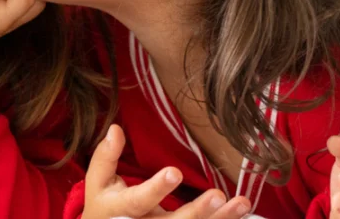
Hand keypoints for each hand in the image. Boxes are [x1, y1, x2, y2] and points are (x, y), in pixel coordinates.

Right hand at [83, 125, 251, 218]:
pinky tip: (241, 211)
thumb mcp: (98, 181)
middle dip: (197, 212)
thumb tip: (116, 129)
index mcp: (122, 211)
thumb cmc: (104, 205)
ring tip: (242, 203)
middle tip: (217, 195)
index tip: (174, 171)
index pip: (140, 201)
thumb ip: (106, 156)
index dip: (157, 189)